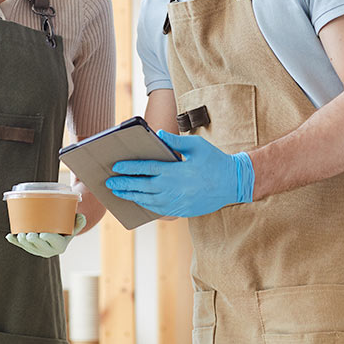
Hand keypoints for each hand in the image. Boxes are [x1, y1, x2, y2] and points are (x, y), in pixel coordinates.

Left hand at [6, 214, 86, 257]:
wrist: (59, 235)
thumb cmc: (67, 228)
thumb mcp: (74, 226)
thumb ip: (79, 222)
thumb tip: (81, 216)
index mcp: (60, 246)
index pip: (53, 242)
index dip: (47, 239)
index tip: (43, 234)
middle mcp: (48, 251)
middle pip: (38, 245)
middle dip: (32, 240)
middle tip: (29, 233)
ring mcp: (37, 250)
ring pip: (27, 246)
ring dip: (22, 240)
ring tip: (21, 233)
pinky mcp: (29, 248)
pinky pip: (20, 246)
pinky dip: (14, 241)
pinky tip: (9, 236)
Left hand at [105, 130, 254, 217]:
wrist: (234, 183)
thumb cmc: (215, 161)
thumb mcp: (197, 146)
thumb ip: (175, 141)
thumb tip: (159, 134)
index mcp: (175, 171)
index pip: (145, 169)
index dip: (129, 168)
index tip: (116, 167)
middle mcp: (173, 188)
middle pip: (141, 187)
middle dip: (124, 185)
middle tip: (109, 184)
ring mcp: (177, 201)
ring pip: (147, 200)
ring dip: (131, 196)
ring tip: (119, 193)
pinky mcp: (181, 210)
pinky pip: (158, 208)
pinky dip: (145, 204)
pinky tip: (138, 200)